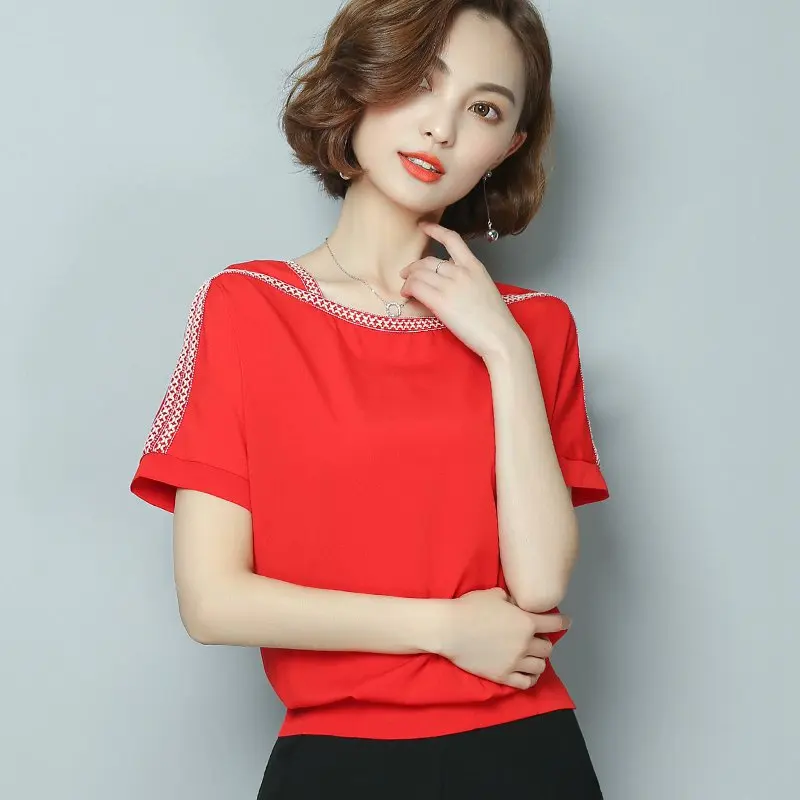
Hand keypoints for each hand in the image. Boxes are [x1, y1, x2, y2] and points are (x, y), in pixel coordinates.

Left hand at [399, 221, 525, 360]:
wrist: (500, 337)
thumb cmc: (495, 319)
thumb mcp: (484, 288)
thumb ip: (467, 278)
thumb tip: (446, 279)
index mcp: (474, 266)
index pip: (452, 239)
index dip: (434, 230)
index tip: (423, 226)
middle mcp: (461, 271)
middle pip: (428, 260)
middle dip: (413, 267)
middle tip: (406, 276)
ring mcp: (450, 285)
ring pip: (418, 273)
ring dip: (408, 280)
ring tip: (406, 289)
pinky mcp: (440, 301)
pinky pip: (416, 287)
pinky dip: (407, 289)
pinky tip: (407, 296)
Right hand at [439, 587, 569, 689]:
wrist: (450, 629)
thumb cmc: (470, 608)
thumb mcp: (494, 594)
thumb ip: (512, 600)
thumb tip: (517, 604)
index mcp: (526, 621)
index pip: (555, 624)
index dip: (563, 622)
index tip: (566, 622)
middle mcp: (525, 643)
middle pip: (548, 647)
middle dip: (544, 641)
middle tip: (535, 638)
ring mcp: (515, 662)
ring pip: (540, 666)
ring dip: (538, 660)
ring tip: (531, 656)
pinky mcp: (503, 676)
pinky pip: (527, 682)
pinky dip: (531, 677)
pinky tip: (527, 672)